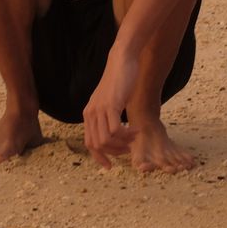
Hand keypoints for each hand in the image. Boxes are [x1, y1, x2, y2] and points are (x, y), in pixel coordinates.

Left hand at [82, 52, 139, 167]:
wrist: (122, 61)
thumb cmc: (119, 81)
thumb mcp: (110, 101)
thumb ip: (108, 116)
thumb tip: (114, 132)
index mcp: (89, 114)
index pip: (89, 144)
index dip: (99, 157)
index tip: (110, 166)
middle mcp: (91, 114)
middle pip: (97, 145)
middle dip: (115, 152)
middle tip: (129, 148)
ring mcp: (100, 110)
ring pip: (106, 140)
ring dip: (123, 143)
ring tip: (135, 137)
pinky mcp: (111, 105)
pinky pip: (115, 130)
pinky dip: (127, 134)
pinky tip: (137, 129)